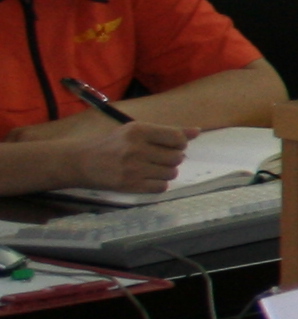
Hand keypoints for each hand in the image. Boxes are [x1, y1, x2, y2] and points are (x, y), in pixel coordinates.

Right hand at [20, 112, 189, 194]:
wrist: (80, 162)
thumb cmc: (111, 144)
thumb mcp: (135, 131)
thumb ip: (167, 131)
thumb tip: (197, 131)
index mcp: (138, 130)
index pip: (177, 137)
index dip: (179, 143)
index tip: (170, 145)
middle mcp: (136, 148)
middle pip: (177, 157)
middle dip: (172, 158)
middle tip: (158, 158)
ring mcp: (133, 168)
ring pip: (171, 173)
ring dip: (166, 172)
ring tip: (152, 168)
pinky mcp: (130, 185)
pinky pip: (161, 187)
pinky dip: (158, 184)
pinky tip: (146, 178)